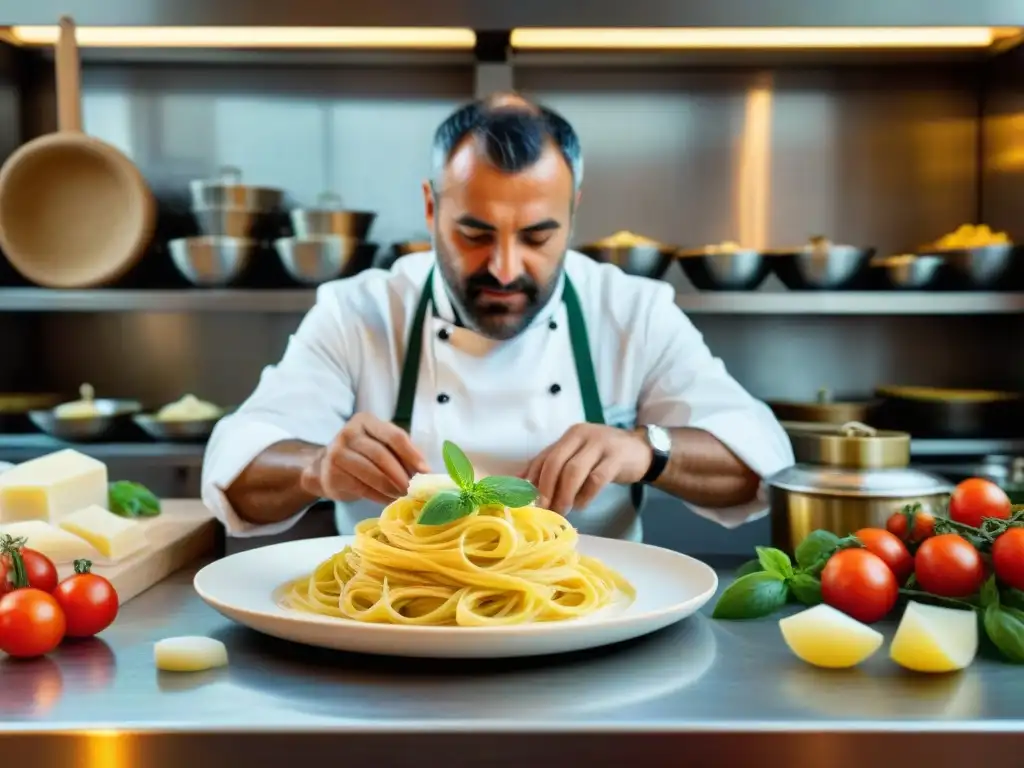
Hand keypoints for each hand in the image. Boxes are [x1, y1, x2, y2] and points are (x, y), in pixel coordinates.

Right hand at [300, 413, 429, 504]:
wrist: (325, 467)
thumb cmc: (362, 454)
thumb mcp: (380, 444)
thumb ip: (401, 452)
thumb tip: (424, 470)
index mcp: (366, 421)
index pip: (394, 436)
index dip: (411, 454)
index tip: (425, 470)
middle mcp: (349, 433)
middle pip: (382, 455)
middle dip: (401, 474)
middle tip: (413, 488)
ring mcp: (337, 453)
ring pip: (371, 472)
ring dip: (391, 487)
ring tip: (402, 495)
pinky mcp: (332, 474)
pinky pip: (361, 487)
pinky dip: (379, 496)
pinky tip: (388, 500)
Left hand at [523, 424, 652, 514]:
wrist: (640, 450)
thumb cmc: (603, 456)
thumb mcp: (578, 455)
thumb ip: (554, 464)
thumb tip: (522, 481)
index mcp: (570, 435)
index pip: (545, 456)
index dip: (533, 479)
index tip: (527, 499)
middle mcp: (582, 435)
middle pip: (556, 462)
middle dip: (546, 488)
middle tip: (544, 508)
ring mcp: (600, 444)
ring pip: (574, 471)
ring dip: (564, 494)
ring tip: (562, 511)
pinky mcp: (616, 458)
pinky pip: (596, 479)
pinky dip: (585, 496)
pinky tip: (581, 505)